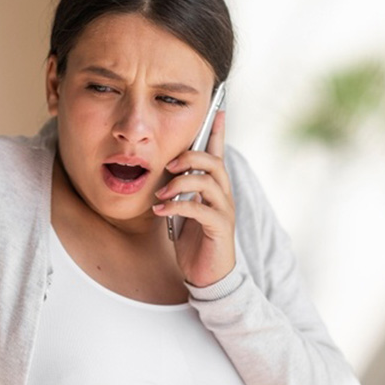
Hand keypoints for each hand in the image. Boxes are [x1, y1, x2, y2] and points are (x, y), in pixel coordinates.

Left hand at [152, 110, 236, 287]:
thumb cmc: (194, 241)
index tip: (218, 109)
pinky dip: (177, 206)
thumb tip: (163, 170)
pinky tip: (160, 211)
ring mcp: (224, 211)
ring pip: (208, 182)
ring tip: (161, 194)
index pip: (219, 152)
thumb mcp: (183, 209)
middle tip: (167, 166)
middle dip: (190, 157)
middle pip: (213, 162)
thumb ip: (179, 190)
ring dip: (180, 183)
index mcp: (215, 187)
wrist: (206, 275)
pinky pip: (200, 209)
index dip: (218, 131)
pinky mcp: (219, 228)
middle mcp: (223, 194)